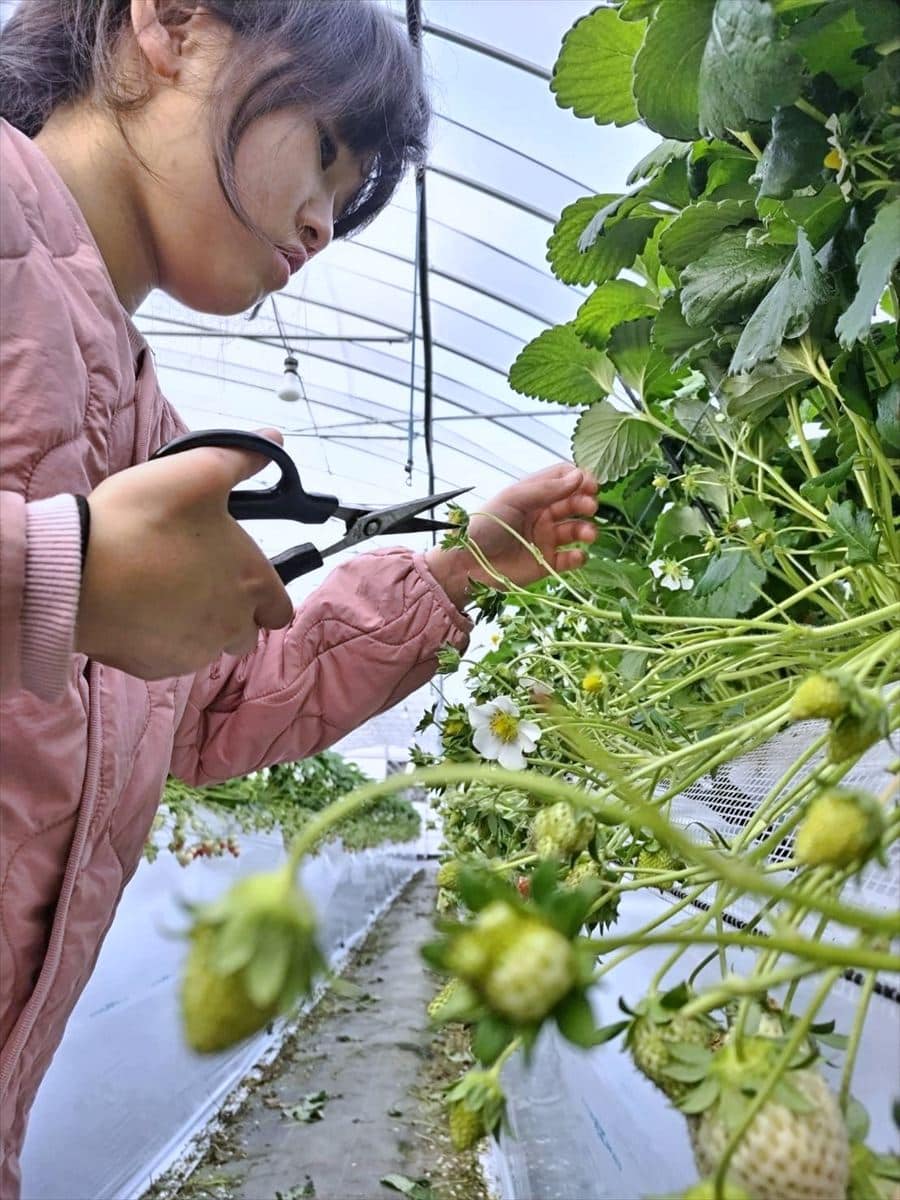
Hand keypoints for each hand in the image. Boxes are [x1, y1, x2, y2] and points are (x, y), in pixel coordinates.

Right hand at [76, 430, 292, 677]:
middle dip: (230, 612)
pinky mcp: (154, 668)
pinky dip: (159, 639)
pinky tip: (136, 609)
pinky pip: (168, 657)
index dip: (264, 593)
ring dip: (195, 625)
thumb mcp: (196, 472)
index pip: (279, 608)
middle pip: (245, 630)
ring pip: (207, 645)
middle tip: (194, 578)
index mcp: (251, 583)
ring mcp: (193, 653)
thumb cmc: (141, 521)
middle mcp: (231, 626)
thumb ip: (241, 458)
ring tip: (160, 590)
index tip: (238, 574)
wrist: (75, 574)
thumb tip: (274, 440)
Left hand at [425, 463, 598, 609]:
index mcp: (533, 494)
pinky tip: (578, 555)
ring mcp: (545, 538)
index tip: (591, 484)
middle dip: (585, 503)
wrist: (469, 564)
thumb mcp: (513, 499)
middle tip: (590, 507)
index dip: (580, 479)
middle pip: (573, 502)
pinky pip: (570, 559)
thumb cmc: (486, 525)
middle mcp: (542, 513)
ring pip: (575, 530)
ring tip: (588, 534)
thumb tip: (579, 475)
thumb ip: (546, 488)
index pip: (564, 479)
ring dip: (586, 530)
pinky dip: (579, 557)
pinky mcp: (547, 563)